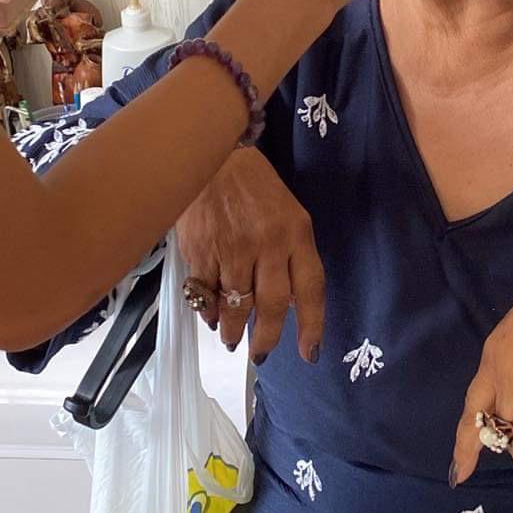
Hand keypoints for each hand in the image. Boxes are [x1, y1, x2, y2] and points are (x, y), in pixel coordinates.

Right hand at [177, 149, 324, 363]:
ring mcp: (232, 249)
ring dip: (232, 330)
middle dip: (266, 338)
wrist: (213, 157)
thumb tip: (287, 305)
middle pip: (270, 306)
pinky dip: (208, 310)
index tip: (309, 354)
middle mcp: (267, 244)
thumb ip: (293, 258)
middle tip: (259, 354)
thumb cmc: (256, 188)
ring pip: (235, 305)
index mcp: (296, 234)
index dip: (312, 326)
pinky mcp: (201, 250)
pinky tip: (210, 317)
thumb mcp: (290, 215)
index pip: (310, 289)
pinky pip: (205, 292)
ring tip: (231, 340)